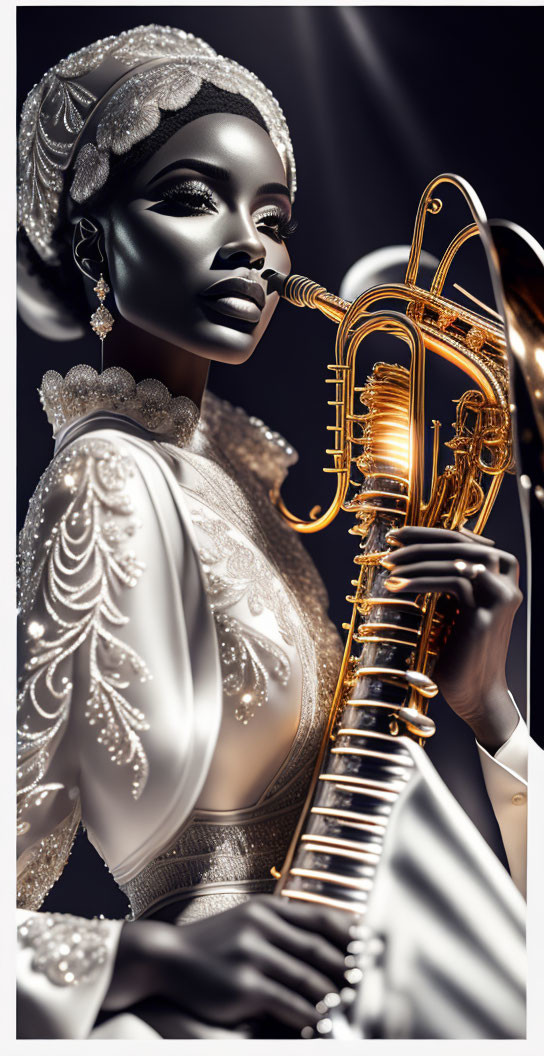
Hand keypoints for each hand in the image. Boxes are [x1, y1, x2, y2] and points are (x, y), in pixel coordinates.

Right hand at [101, 895, 350, 1031]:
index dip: (349, 934)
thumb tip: (319, 940)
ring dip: (333, 997)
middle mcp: (262, 926)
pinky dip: (309, 1016)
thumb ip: (278, 926)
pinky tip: (321, 1025)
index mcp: (266, 908)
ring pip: (309, 979)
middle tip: (367, 983)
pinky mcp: (245, 985)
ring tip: (350, 1009)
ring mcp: (253, 954)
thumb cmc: (210, 944)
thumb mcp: (245, 921)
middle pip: (320, 949)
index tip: (370, 947)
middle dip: (348, 968)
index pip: (319, 917)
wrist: (165, 957)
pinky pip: (289, 1003)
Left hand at [382, 526, 522, 751]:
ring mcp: (498, 599)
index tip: (400, 534)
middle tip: (392, 539)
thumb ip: (448, 584)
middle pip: (463, 543)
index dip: (432, 532)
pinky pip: (452, 582)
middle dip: (422, 538)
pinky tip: (398, 585)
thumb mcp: (454, 611)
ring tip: (388, 566)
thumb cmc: (460, 653)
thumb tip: (418, 556)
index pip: (466, 540)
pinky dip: (421, 581)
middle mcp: (506, 585)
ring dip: (417, 559)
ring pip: (457, 559)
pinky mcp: (484, 616)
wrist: (475, 694)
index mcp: (500, 579)